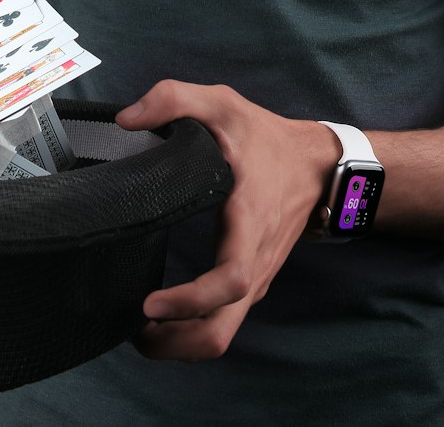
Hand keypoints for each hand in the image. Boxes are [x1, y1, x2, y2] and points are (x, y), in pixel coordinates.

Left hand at [114, 80, 340, 361]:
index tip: (148, 304)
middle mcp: (254, 263)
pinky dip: (192, 332)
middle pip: (220, 333)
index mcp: (248, 224)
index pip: (228, 281)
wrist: (317, 165)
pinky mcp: (252, 283)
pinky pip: (224, 322)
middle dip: (174, 344)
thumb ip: (174, 99)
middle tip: (132, 330)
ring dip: (179, 344)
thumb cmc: (266, 138)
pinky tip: (164, 316)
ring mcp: (255, 279)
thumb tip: (126, 119)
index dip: (188, 302)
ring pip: (221, 335)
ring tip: (139, 330)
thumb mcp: (223, 104)